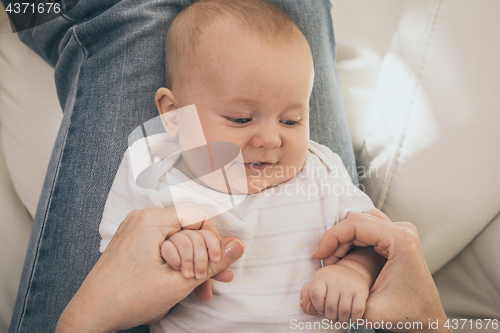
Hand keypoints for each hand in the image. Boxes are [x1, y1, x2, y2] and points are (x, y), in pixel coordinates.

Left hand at [56, 207, 244, 332]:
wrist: (90, 316)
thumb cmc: (127, 298)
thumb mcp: (179, 281)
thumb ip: (213, 262)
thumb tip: (238, 245)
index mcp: (151, 221)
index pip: (198, 216)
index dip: (214, 240)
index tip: (217, 264)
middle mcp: (143, 220)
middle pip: (189, 230)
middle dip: (204, 258)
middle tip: (215, 281)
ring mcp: (136, 232)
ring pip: (179, 242)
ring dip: (193, 264)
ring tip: (203, 290)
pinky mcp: (134, 245)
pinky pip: (165, 248)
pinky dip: (177, 264)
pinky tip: (187, 285)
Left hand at [300, 263, 368, 322]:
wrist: (352, 271)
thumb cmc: (330, 281)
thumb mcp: (316, 282)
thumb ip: (306, 294)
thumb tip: (303, 306)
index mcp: (322, 276)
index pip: (316, 294)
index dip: (317, 306)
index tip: (321, 309)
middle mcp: (336, 280)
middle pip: (330, 307)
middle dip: (330, 317)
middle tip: (331, 317)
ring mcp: (349, 286)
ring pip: (344, 311)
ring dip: (341, 320)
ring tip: (340, 319)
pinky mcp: (361, 291)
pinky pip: (357, 311)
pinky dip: (353, 319)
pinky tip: (351, 317)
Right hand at [304, 209, 449, 332]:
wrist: (428, 318)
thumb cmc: (406, 314)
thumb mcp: (369, 310)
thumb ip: (340, 300)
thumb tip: (310, 294)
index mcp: (400, 241)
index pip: (355, 224)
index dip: (331, 237)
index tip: (318, 256)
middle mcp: (403, 230)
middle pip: (357, 219)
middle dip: (335, 239)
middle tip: (326, 261)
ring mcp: (402, 231)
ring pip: (361, 220)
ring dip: (343, 237)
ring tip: (335, 260)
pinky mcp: (398, 236)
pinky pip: (368, 226)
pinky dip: (352, 238)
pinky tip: (346, 256)